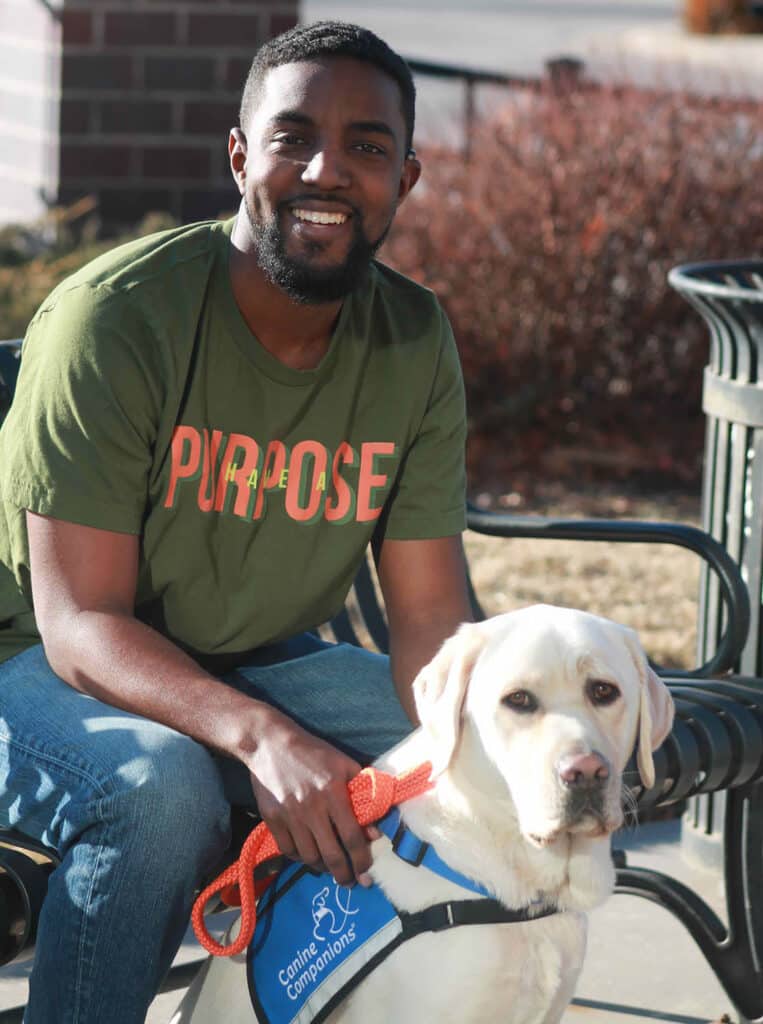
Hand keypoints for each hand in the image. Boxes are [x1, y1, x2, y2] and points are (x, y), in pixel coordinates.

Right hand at [247, 708, 373, 886]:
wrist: (270, 744)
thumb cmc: (313, 753)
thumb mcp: (344, 764)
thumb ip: (363, 793)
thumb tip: (374, 827)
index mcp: (333, 793)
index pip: (352, 836)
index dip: (361, 860)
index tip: (367, 872)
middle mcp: (312, 809)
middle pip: (331, 854)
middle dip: (344, 875)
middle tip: (351, 883)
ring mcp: (290, 816)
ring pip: (309, 856)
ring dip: (323, 869)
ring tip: (332, 870)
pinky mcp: (271, 819)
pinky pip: (288, 850)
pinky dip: (300, 858)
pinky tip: (309, 857)